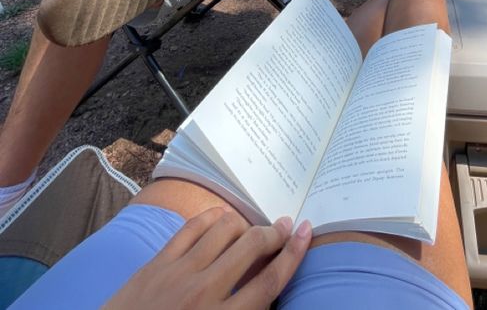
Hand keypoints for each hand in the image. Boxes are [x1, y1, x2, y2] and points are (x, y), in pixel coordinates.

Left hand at [102, 207, 311, 308]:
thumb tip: (261, 291)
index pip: (268, 282)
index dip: (292, 255)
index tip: (306, 233)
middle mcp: (204, 293)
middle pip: (252, 246)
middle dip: (274, 232)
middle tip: (285, 227)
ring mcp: (178, 272)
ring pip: (225, 228)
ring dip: (244, 224)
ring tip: (251, 229)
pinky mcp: (157, 262)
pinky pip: (192, 227)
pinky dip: (212, 218)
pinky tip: (221, 219)